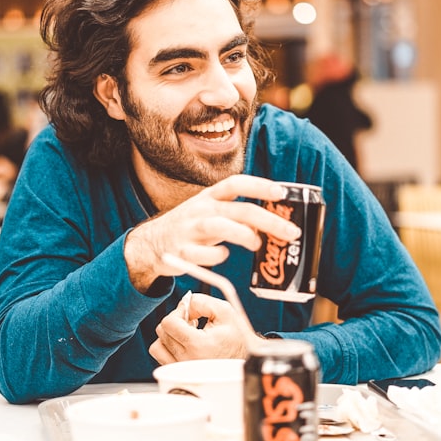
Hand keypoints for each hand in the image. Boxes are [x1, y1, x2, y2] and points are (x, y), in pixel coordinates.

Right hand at [123, 175, 301, 291]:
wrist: (150, 244)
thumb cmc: (190, 228)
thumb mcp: (211, 212)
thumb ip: (238, 216)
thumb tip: (272, 225)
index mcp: (209, 196)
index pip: (236, 183)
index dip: (259, 186)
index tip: (281, 192)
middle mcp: (200, 209)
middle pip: (238, 209)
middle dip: (267, 220)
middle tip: (290, 231)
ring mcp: (189, 230)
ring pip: (218, 226)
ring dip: (243, 235)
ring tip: (257, 243)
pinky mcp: (181, 252)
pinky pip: (203, 254)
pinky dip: (217, 256)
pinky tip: (223, 255)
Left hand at [149, 293, 266, 363]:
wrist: (245, 358)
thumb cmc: (237, 338)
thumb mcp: (225, 311)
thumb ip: (202, 301)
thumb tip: (185, 303)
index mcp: (198, 345)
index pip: (169, 323)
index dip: (178, 311)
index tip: (188, 311)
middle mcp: (187, 360)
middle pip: (162, 332)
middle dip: (175, 321)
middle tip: (192, 321)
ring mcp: (182, 369)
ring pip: (157, 346)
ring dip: (169, 335)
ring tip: (186, 333)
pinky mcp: (179, 374)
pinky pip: (162, 357)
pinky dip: (168, 347)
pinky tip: (184, 343)